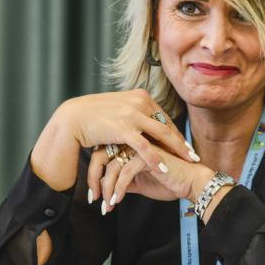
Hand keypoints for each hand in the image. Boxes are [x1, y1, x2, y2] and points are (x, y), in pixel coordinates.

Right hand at [30, 89, 195, 191]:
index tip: (185, 144)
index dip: (175, 132)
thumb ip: (133, 112)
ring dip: (177, 150)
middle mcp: (139, 102)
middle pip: (166, 125)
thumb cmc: (92, 116)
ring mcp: (132, 114)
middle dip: (181, 142)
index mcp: (140, 96)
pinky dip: (156, 158)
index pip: (163, 117)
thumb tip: (145, 121)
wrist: (72, 118)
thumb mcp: (118, 108)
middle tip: (192, 156)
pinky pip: (145, 147)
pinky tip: (165, 169)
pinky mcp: (123, 128)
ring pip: (162, 135)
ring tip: (187, 162)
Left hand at [91, 142, 214, 213]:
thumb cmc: (169, 181)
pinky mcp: (148, 156)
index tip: (93, 194)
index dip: (94, 174)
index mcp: (130, 144)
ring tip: (107, 205)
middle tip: (94, 199)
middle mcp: (133, 141)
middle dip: (94, 180)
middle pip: (101, 156)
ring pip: (112, 166)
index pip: (102, 153)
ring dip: (107, 189)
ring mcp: (141, 147)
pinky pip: (125, 172)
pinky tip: (117, 201)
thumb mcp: (140, 182)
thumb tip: (106, 188)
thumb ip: (124, 180)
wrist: (191, 183)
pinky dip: (119, 189)